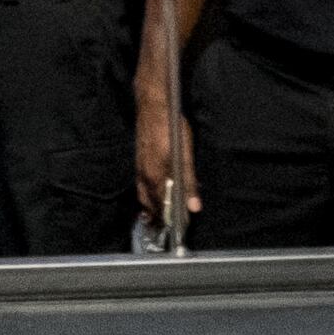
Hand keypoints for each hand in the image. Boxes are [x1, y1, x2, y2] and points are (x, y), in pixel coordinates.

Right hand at [135, 100, 198, 223]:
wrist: (152, 105)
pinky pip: (141, 186)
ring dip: (151, 208)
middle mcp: (144, 176)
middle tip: (168, 228)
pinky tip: (153, 195)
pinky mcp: (139, 161)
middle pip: (150, 205)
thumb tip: (194, 206)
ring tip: (159, 219)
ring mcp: (140, 168)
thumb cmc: (170, 128)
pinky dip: (147, 196)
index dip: (171, 220)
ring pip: (144, 196)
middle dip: (158, 218)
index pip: (163, 207)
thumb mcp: (185, 155)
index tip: (181, 229)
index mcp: (155, 177)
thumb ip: (189, 182)